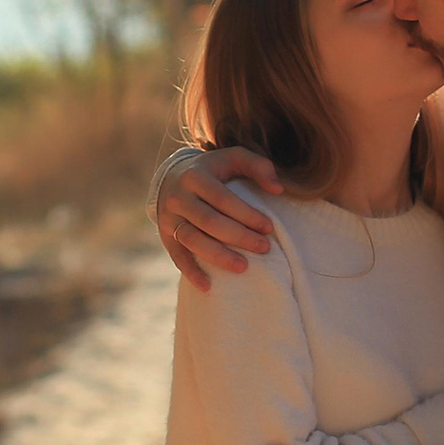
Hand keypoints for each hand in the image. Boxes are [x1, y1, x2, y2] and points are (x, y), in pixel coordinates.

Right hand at [158, 147, 283, 290]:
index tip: (269, 228)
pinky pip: (177, 257)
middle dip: (239, 237)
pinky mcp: (165, 235)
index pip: (223, 199)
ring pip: (193, 241)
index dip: (247, 215)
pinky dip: (192, 272)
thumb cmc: (214, 170)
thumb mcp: (234, 158)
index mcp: (195, 176)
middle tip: (264, 248)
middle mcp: (178, 197)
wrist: (172, 177)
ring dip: (219, 256)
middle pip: (209, 222)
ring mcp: (169, 218)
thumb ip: (259, 166)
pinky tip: (209, 286)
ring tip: (243, 267)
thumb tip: (278, 189)